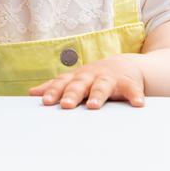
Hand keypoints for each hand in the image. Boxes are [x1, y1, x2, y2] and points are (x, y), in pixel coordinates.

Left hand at [30, 55, 145, 108]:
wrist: (123, 65)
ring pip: (102, 86)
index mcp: (77, 78)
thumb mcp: (74, 80)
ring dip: (98, 95)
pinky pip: (132, 89)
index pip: (62, 83)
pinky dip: (135, 96)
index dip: (54, 91)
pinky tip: (138, 104)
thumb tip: (31, 93)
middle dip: (73, 94)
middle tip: (66, 105)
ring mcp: (109, 79)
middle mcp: (91, 76)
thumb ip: (56, 87)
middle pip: (80, 84)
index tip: (46, 101)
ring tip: (93, 106)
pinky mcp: (128, 83)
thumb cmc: (93, 77)